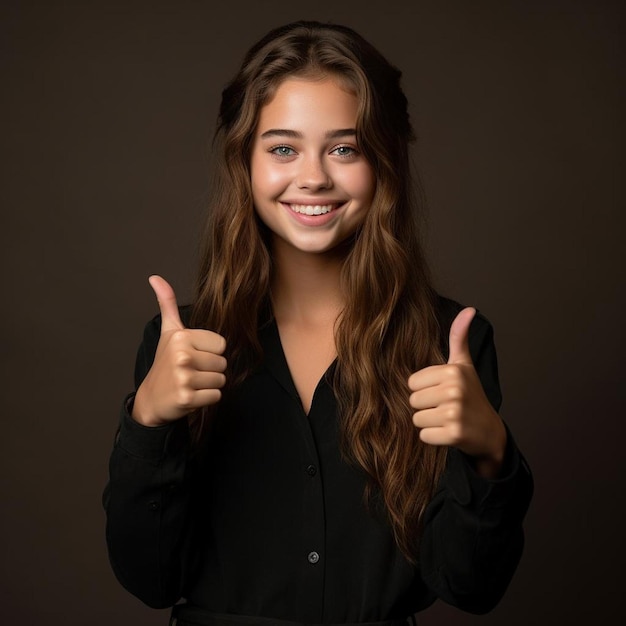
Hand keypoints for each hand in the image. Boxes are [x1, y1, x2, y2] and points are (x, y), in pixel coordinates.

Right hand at [132, 275, 226, 426]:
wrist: (152, 399)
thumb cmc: (165, 363)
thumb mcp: (168, 332)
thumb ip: (167, 303)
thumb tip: (155, 277)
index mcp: (181, 337)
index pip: (221, 344)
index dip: (210, 352)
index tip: (193, 356)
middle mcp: (182, 355)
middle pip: (223, 363)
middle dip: (211, 370)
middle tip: (191, 372)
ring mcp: (184, 377)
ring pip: (221, 380)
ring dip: (209, 385)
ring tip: (191, 383)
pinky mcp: (187, 398)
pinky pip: (216, 396)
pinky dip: (207, 399)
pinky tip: (191, 396)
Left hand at [408, 308, 506, 476]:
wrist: (490, 432)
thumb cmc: (471, 395)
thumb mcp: (464, 365)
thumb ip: (459, 337)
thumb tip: (469, 309)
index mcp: (453, 371)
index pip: (412, 382)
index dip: (425, 389)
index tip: (442, 392)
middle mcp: (454, 390)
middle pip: (412, 400)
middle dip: (426, 407)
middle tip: (445, 407)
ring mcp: (454, 413)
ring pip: (416, 419)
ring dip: (429, 423)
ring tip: (447, 419)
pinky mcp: (453, 434)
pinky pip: (423, 435)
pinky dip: (433, 438)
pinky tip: (449, 432)